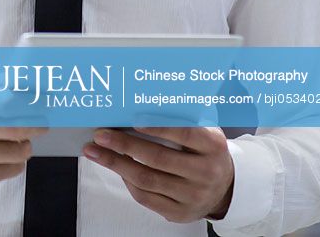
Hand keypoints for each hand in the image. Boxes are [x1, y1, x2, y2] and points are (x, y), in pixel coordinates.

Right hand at [0, 98, 44, 187]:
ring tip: (17, 141)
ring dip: (25, 146)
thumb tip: (30, 81)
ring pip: (17, 153)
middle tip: (41, 124)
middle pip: (15, 129)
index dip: (29, 104)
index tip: (41, 105)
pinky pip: (10, 171)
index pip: (6, 102)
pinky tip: (6, 155)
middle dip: (35, 126)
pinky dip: (16, 162)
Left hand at [84, 127, 233, 221]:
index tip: (132, 120)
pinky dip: (126, 181)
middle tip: (100, 135)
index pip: (184, 133)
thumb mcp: (203, 131)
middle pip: (158, 158)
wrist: (225, 188)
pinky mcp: (180, 212)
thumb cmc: (203, 151)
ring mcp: (194, 195)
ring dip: (115, 164)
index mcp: (213, 146)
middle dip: (124, 145)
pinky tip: (115, 167)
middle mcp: (206, 172)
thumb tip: (138, 106)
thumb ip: (179, 119)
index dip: (157, 127)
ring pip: (147, 179)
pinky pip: (146, 197)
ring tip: (95, 151)